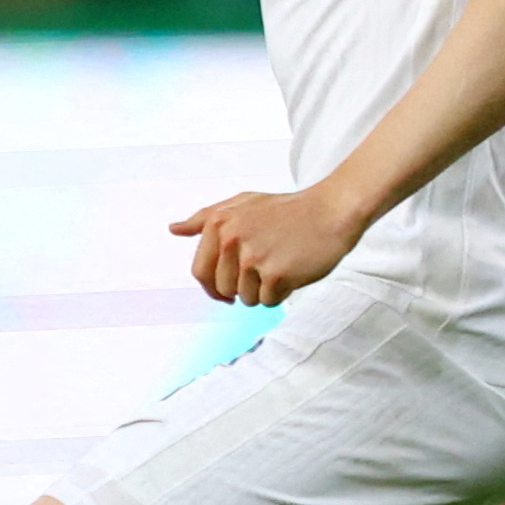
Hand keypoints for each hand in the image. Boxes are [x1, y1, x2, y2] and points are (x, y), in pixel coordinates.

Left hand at [170, 183, 365, 306]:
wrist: (331, 211)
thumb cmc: (287, 209)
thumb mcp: (242, 203)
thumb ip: (205, 218)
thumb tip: (174, 229)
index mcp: (218, 223)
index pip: (200, 272)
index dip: (212, 287)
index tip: (226, 291)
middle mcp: (231, 240)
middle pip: (223, 290)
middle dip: (241, 288)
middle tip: (264, 269)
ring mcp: (253, 258)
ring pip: (246, 298)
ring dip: (263, 290)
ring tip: (280, 265)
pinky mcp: (276, 275)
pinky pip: (267, 301)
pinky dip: (280, 293)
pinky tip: (293, 271)